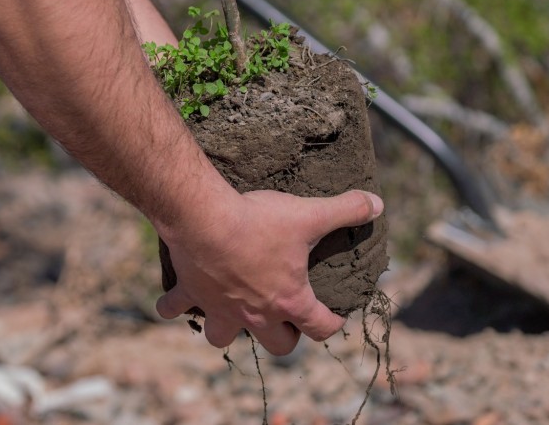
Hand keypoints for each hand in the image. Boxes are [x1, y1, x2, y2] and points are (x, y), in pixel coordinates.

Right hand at [155, 189, 382, 355]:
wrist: (205, 218)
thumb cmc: (259, 221)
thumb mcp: (309, 213)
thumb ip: (346, 210)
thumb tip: (376, 203)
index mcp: (289, 300)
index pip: (320, 328)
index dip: (332, 323)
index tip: (334, 315)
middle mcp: (254, 315)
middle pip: (276, 346)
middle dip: (284, 336)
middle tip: (285, 317)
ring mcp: (220, 308)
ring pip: (222, 339)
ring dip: (227, 331)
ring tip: (231, 314)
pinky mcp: (191, 293)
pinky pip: (175, 309)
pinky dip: (173, 307)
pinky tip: (171, 302)